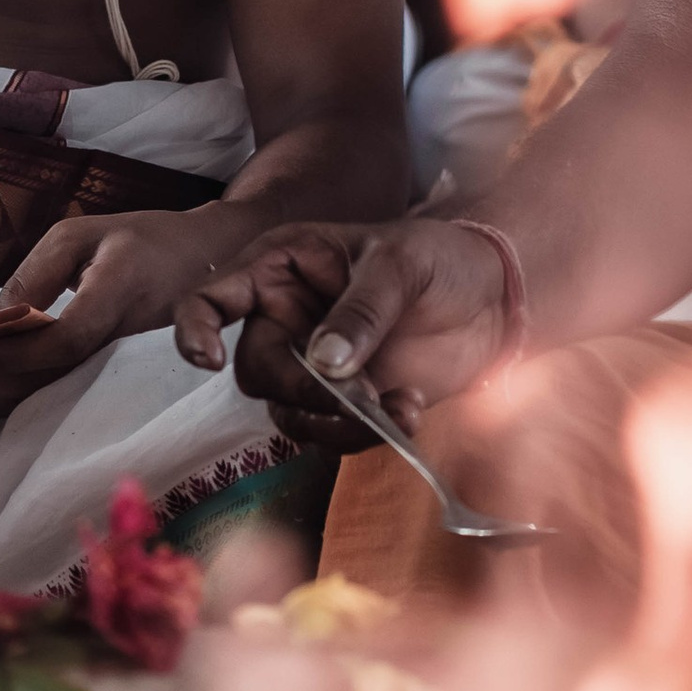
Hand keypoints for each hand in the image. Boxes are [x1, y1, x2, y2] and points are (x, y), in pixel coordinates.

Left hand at [0, 208, 238, 401]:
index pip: (67, 337)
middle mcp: (128, 338)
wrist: (214, 261)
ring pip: (55, 399)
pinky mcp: (122, 383)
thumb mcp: (85, 234)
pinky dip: (17, 398)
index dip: (16, 354)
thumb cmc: (141, 240)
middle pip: (52, 382)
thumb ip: (37, 274)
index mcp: (121, 288)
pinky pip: (65, 398)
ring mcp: (129, 369)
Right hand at [171, 217, 516, 448]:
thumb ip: (362, 310)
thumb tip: (324, 364)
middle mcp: (284, 318)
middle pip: (256, 370)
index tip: (208, 359)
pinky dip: (366, 433)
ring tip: (398, 406)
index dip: (196, 328)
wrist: (496, 297)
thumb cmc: (440, 256)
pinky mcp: (345, 401)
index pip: (212, 297)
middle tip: (356, 391)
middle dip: (302, 389)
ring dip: (337, 422)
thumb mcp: (402, 264)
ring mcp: (312, 364)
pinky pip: (331, 433)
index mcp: (281, 267)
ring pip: (290, 412)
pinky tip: (410, 410)